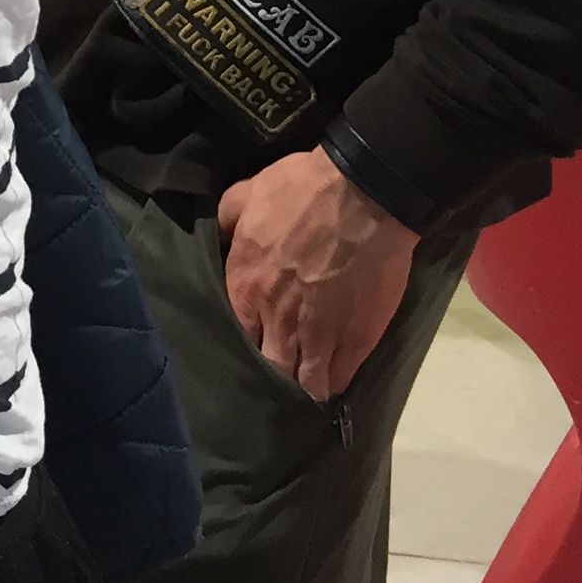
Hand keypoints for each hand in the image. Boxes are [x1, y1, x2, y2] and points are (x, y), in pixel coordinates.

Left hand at [216, 149, 418, 400]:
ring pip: (305, 383)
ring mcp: (318, 335)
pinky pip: (340, 377)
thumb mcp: (243, 195)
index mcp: (245, 287)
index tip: (253, 344)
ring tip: (304, 392)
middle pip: (268, 368)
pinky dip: (334, 382)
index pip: (235, 335)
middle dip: (271, 376)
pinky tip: (331, 381)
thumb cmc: (300, 190)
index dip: (244, 344)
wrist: (363, 195)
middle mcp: (276, 320)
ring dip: (303, 388)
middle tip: (277, 377)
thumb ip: (226, 223)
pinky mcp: (357, 340)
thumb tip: (218, 241)